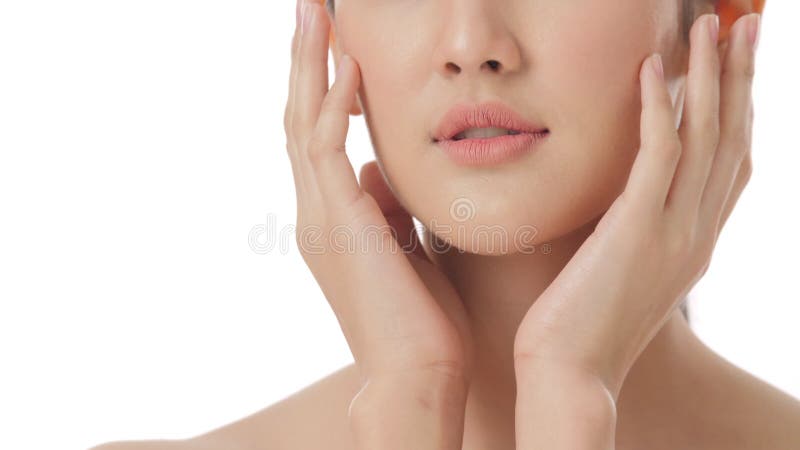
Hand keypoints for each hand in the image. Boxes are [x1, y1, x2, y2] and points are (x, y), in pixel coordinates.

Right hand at [283, 2, 471, 448]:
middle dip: (305, 60)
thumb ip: (384, 208)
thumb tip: (377, 171)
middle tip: (309, 9)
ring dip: (310, 65)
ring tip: (315, 13)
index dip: (320, 85)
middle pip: (299, 117)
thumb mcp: (402, 247)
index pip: (317, 135)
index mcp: (333, 217)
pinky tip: (349, 65)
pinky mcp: (339, 224)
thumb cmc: (420, 318)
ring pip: (302, 122)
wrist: (418, 375)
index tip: (333, 42)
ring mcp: (321, 217)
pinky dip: (333, 104)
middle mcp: (317, 212)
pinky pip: (326, 148)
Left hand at [513, 12, 759, 448]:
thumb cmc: (582, 328)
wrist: (570, 375)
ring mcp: (673, 232)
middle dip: (741, 77)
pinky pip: (658, 154)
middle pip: (732, 139)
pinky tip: (655, 67)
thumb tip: (623, 204)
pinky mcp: (636, 230)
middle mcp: (696, 233)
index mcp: (694, 243)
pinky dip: (660, 106)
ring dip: (711, 75)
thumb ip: (636, 235)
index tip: (738, 67)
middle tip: (749, 25)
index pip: (731, 164)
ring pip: (706, 136)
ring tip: (715, 23)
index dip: (741, 111)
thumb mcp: (623, 274)